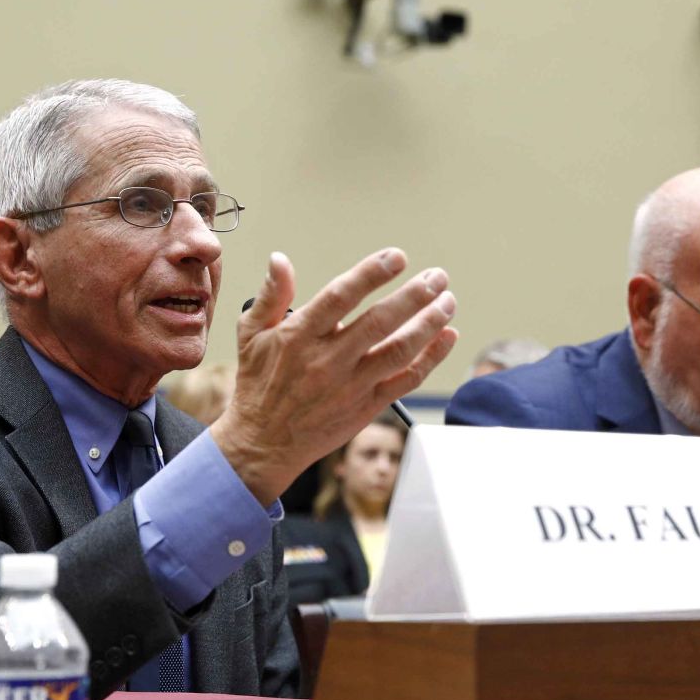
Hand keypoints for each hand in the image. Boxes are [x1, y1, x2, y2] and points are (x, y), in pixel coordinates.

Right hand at [210, 249, 457, 503]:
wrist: (264, 443)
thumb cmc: (259, 384)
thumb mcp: (252, 334)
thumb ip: (272, 295)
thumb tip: (280, 259)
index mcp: (300, 336)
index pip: (340, 296)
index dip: (371, 273)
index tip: (397, 256)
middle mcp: (328, 360)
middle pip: (379, 322)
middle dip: (414, 295)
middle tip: (438, 276)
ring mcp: (350, 386)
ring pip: (399, 351)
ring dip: (429, 324)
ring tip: (447, 301)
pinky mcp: (367, 407)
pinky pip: (406, 380)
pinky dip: (431, 358)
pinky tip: (447, 337)